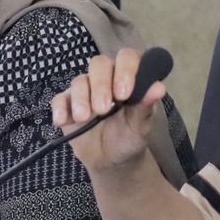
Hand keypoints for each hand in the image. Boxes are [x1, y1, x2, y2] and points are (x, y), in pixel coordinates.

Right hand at [50, 48, 165, 172]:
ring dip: (80, 98)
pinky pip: (60, 99)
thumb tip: (159, 87)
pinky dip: (60, 108)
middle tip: (103, 109)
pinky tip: (62, 121)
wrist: (112, 161)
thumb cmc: (130, 138)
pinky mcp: (67, 104)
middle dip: (100, 85)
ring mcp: (85, 90)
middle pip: (99, 64)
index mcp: (129, 77)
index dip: (125, 70)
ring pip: (79, 81)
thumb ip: (146, 105)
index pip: (127, 58)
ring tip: (84, 118)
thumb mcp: (140, 126)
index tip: (123, 93)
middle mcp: (107, 78)